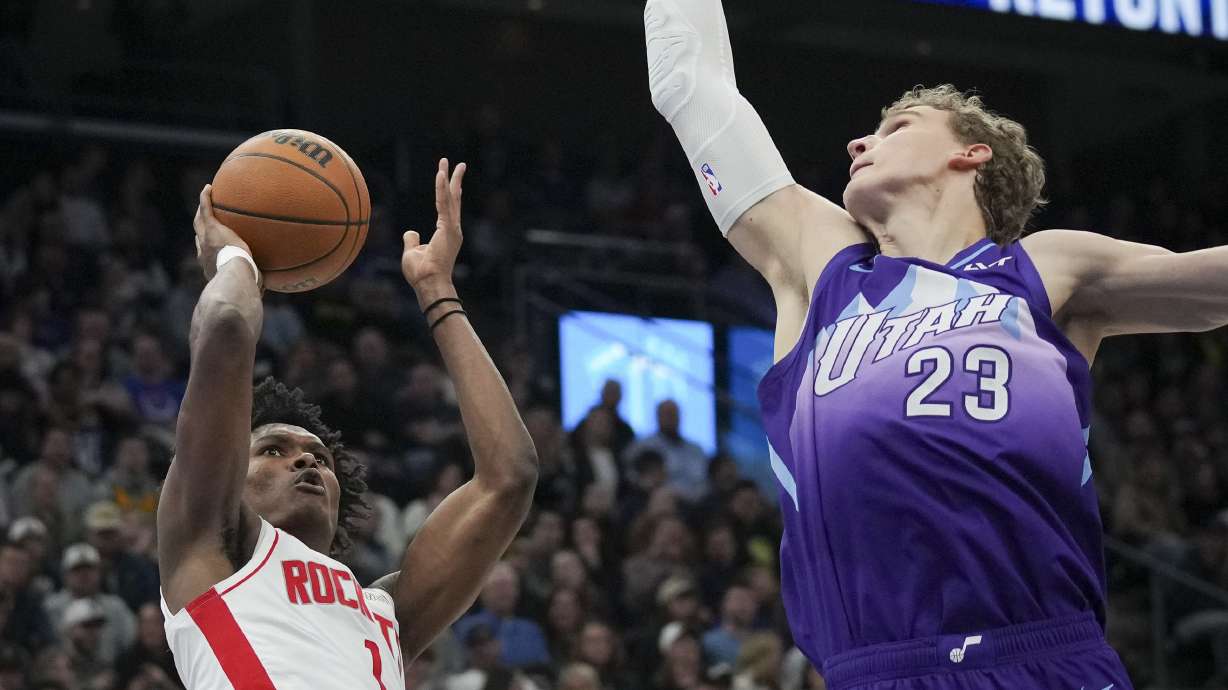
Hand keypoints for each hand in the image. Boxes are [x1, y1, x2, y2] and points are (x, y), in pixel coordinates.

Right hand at [193, 184, 253, 282]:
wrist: (236, 277)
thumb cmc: (244, 286)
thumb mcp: (248, 285)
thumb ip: (254, 285)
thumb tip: (264, 291)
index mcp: (211, 266)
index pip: (207, 254)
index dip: (207, 248)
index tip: (210, 245)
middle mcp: (204, 252)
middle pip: (199, 236)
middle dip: (200, 228)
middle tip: (203, 220)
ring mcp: (206, 239)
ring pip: (199, 221)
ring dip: (201, 210)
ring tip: (205, 199)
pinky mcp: (211, 229)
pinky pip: (206, 209)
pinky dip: (205, 198)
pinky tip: (208, 187)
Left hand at [402, 159, 465, 302]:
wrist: (429, 283)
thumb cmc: (421, 273)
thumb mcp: (412, 252)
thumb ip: (412, 239)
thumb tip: (411, 231)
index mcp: (446, 233)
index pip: (447, 207)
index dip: (447, 191)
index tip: (446, 177)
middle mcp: (453, 229)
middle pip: (455, 199)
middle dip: (456, 180)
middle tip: (459, 164)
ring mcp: (452, 229)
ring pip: (451, 198)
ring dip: (449, 179)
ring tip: (447, 162)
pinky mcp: (448, 229)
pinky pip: (443, 204)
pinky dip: (441, 189)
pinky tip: (440, 175)